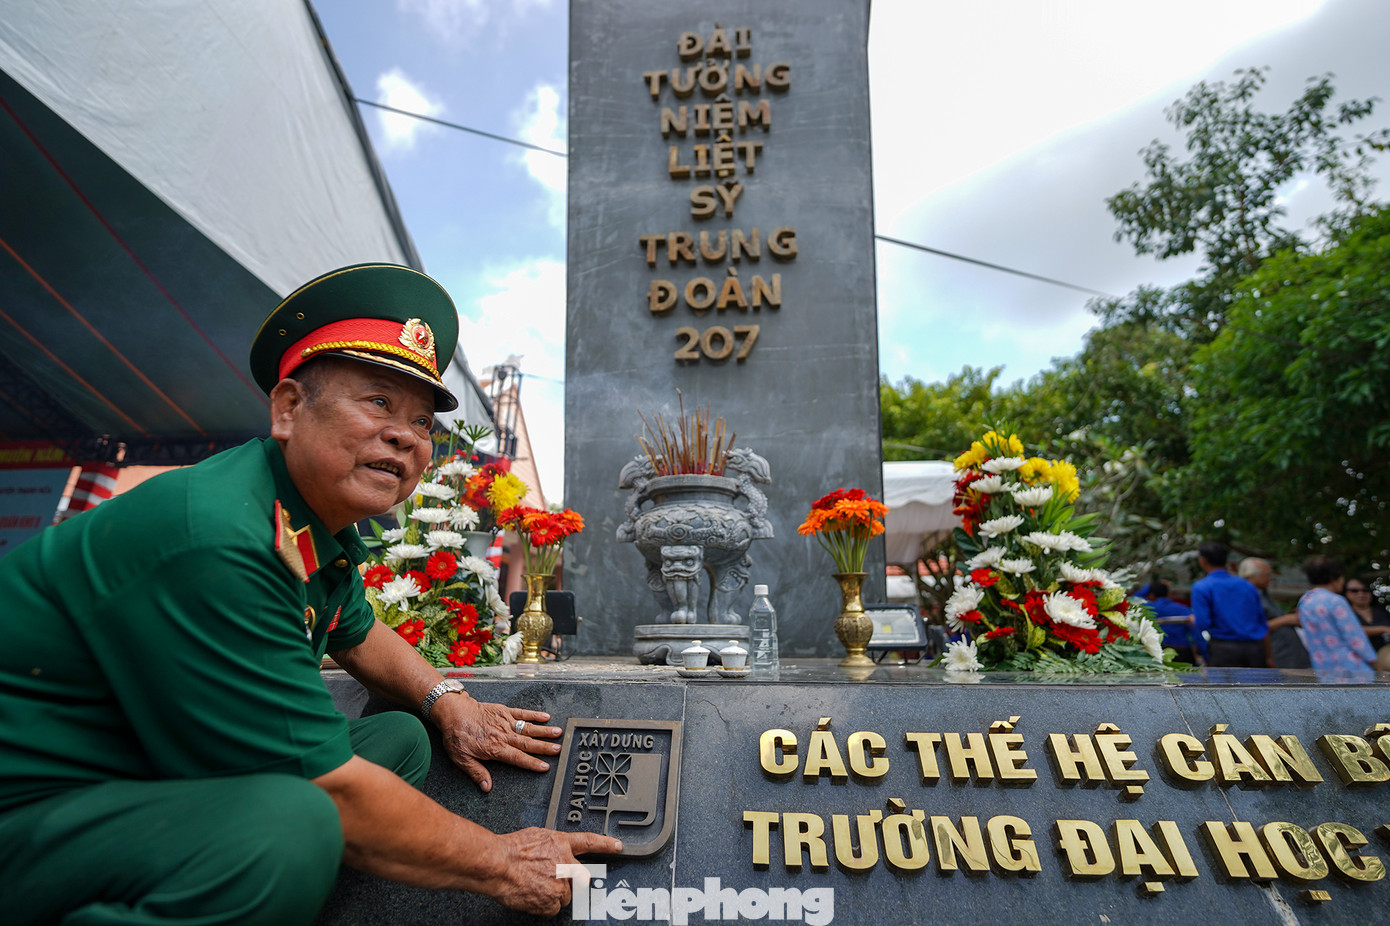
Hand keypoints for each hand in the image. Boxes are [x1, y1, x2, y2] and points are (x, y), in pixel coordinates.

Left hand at [432, 694, 562, 791]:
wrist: (453, 712)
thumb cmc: (456, 736)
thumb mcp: (461, 759)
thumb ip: (476, 772)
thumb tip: (487, 787)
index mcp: (495, 748)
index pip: (517, 758)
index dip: (532, 763)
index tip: (545, 767)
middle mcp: (503, 735)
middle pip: (527, 743)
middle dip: (544, 747)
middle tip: (559, 750)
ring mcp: (505, 721)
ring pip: (528, 728)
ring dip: (544, 731)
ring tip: (559, 733)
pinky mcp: (503, 711)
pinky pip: (521, 713)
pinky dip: (534, 715)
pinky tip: (545, 717)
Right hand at [489, 829, 622, 915]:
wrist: (498, 864)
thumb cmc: (510, 849)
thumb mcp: (535, 836)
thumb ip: (550, 845)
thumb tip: (550, 849)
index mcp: (561, 844)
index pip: (590, 842)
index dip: (606, 844)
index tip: (618, 846)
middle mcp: (566, 864)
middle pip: (580, 877)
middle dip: (570, 881)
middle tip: (550, 879)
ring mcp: (561, 884)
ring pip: (565, 895)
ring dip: (553, 893)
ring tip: (534, 885)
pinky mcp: (553, 901)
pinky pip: (552, 908)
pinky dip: (543, 905)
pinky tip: (532, 895)